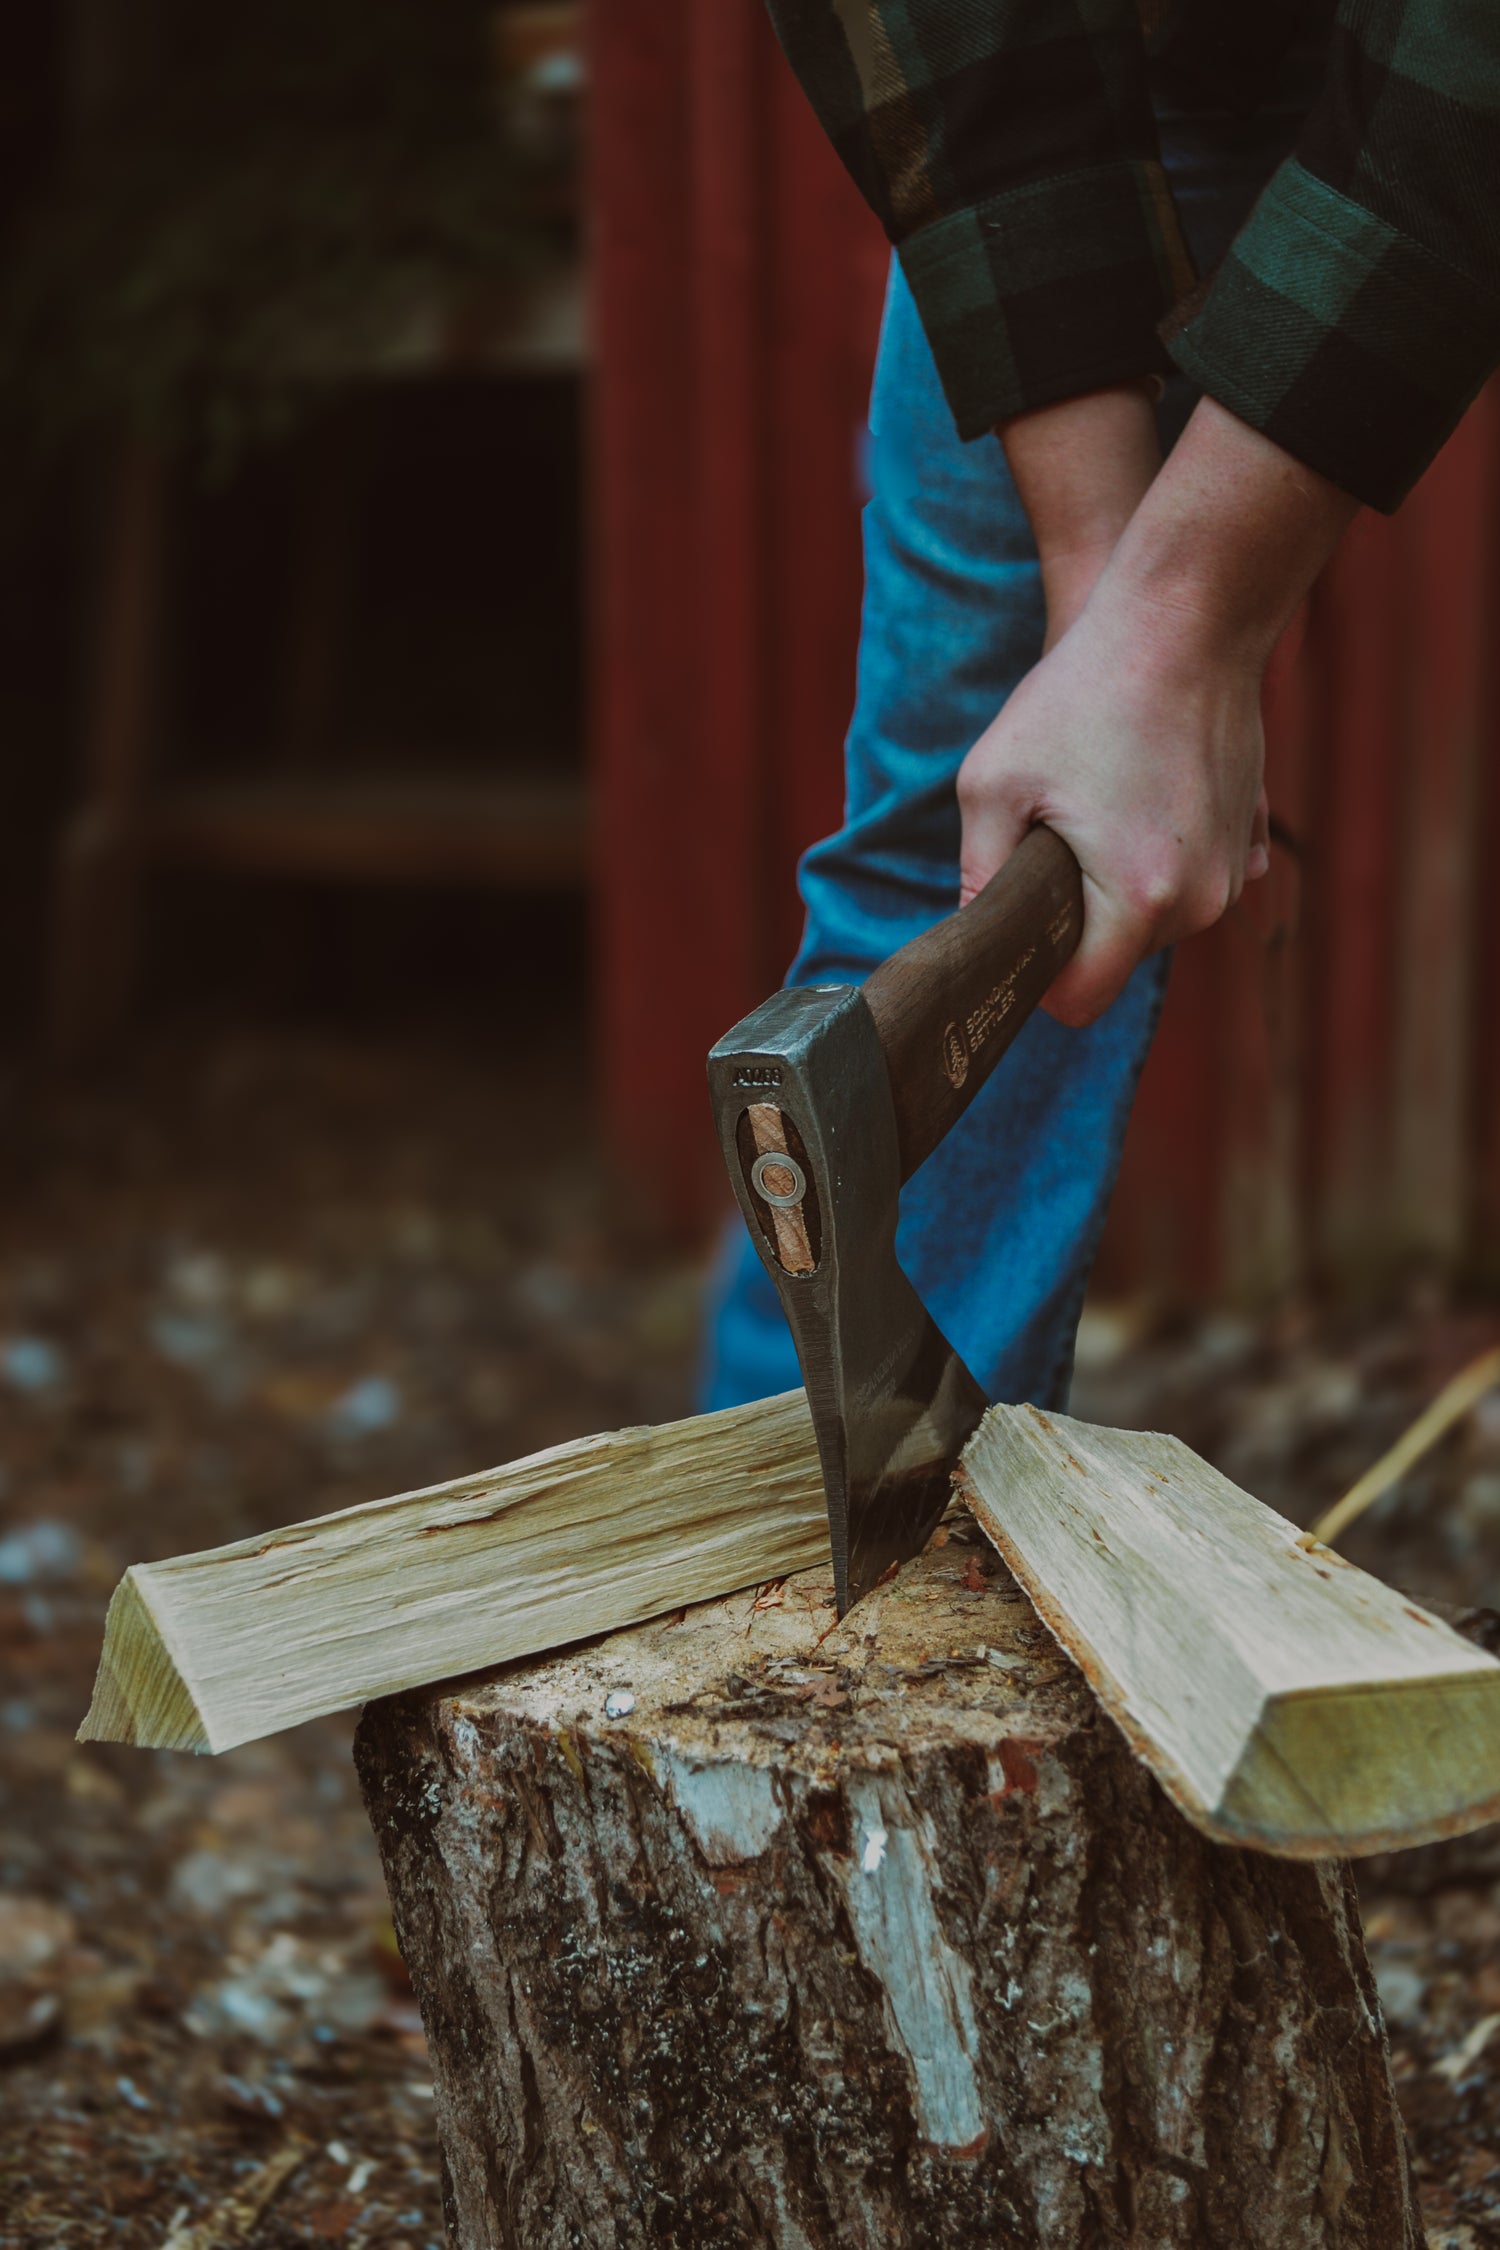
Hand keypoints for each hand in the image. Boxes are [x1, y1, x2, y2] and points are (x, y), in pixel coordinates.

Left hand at [962, 397, 1356, 1024]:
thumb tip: (972, 935)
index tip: (1008, 935)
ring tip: (1087, 807)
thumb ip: (978, 873)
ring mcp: (1231, 874)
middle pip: (1112, 961)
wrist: (1189, 617)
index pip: (1079, 1000)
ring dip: (1109, 888)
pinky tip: (1128, 796)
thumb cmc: (1083, 693)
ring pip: (1147, 924)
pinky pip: (1180, 882)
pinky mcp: (1244, 843)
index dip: (1033, 981)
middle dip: (1071, 923)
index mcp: (1139, 899)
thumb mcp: (994, 782)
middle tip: (1041, 842)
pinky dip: (1150, 858)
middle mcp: (1199, 902)